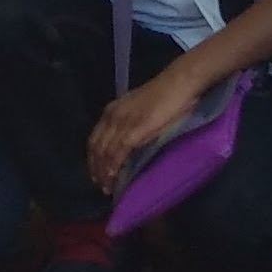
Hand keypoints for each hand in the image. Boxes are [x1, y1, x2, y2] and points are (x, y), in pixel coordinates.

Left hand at [85, 54, 212, 195]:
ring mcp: (123, 123)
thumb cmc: (164, 95)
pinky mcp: (135, 130)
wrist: (178, 83)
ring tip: (107, 188)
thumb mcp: (138, 108)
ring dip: (104, 172)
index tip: (95, 173)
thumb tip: (127, 142)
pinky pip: (118, 152)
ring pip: (105, 152)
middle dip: (95, 168)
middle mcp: (112, 116)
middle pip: (96, 147)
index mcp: (112, 110)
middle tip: (100, 185)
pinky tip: (113, 178)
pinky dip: (113, 167)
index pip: (94, 139)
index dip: (93, 158)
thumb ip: (129, 122)